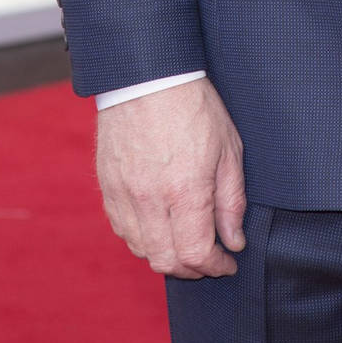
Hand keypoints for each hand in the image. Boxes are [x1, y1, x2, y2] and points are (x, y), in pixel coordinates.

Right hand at [96, 77, 245, 277]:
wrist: (148, 74)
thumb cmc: (194, 105)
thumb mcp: (228, 148)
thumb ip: (231, 200)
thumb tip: (234, 240)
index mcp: (185, 190)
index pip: (197, 254)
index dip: (216, 266)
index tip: (228, 262)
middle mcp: (150, 199)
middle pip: (166, 261)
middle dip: (192, 269)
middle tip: (209, 258)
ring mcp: (124, 193)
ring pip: (141, 249)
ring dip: (166, 255)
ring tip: (185, 241)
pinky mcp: (107, 185)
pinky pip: (122, 229)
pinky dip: (142, 237)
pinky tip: (159, 225)